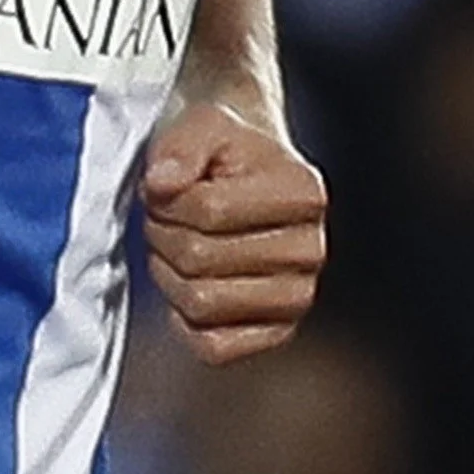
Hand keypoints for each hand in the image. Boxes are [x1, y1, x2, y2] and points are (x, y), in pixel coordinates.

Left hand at [142, 99, 326, 361]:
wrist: (248, 174)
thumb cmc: (225, 152)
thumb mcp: (202, 126)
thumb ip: (180, 148)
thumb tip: (162, 184)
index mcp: (303, 194)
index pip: (208, 211)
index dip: (166, 200)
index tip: (167, 187)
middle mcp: (311, 250)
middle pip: (199, 260)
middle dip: (163, 236)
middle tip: (168, 219)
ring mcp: (298, 296)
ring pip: (201, 303)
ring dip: (169, 275)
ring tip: (179, 247)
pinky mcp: (276, 332)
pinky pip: (214, 347)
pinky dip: (186, 321)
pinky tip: (189, 286)